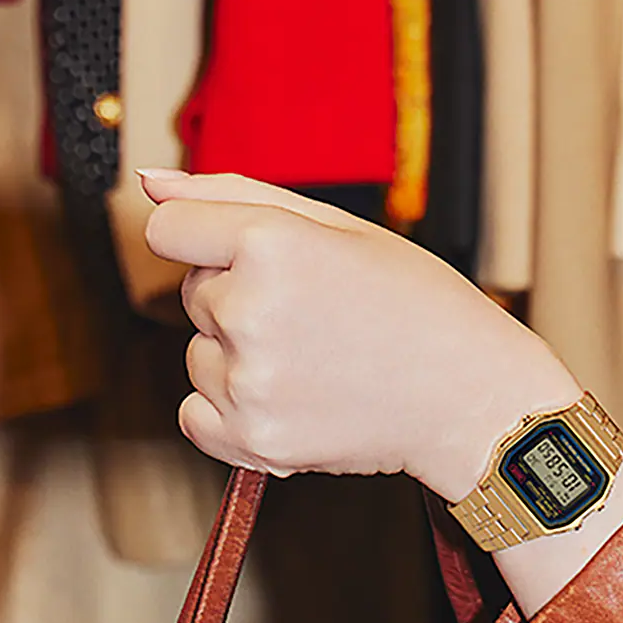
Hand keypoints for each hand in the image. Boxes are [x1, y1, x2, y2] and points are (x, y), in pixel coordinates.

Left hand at [140, 170, 580, 499]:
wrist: (472, 397)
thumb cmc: (415, 301)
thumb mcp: (341, 228)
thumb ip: (236, 195)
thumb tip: (150, 183)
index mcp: (273, 243)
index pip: (169, 230)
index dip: (213, 239)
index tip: (259, 256)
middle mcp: (250, 310)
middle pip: (191, 291)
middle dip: (240, 294)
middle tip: (321, 311)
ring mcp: (247, 381)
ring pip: (197, 353)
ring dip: (239, 353)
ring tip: (319, 357)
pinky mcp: (250, 439)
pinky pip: (195, 413)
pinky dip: (232, 408)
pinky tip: (297, 396)